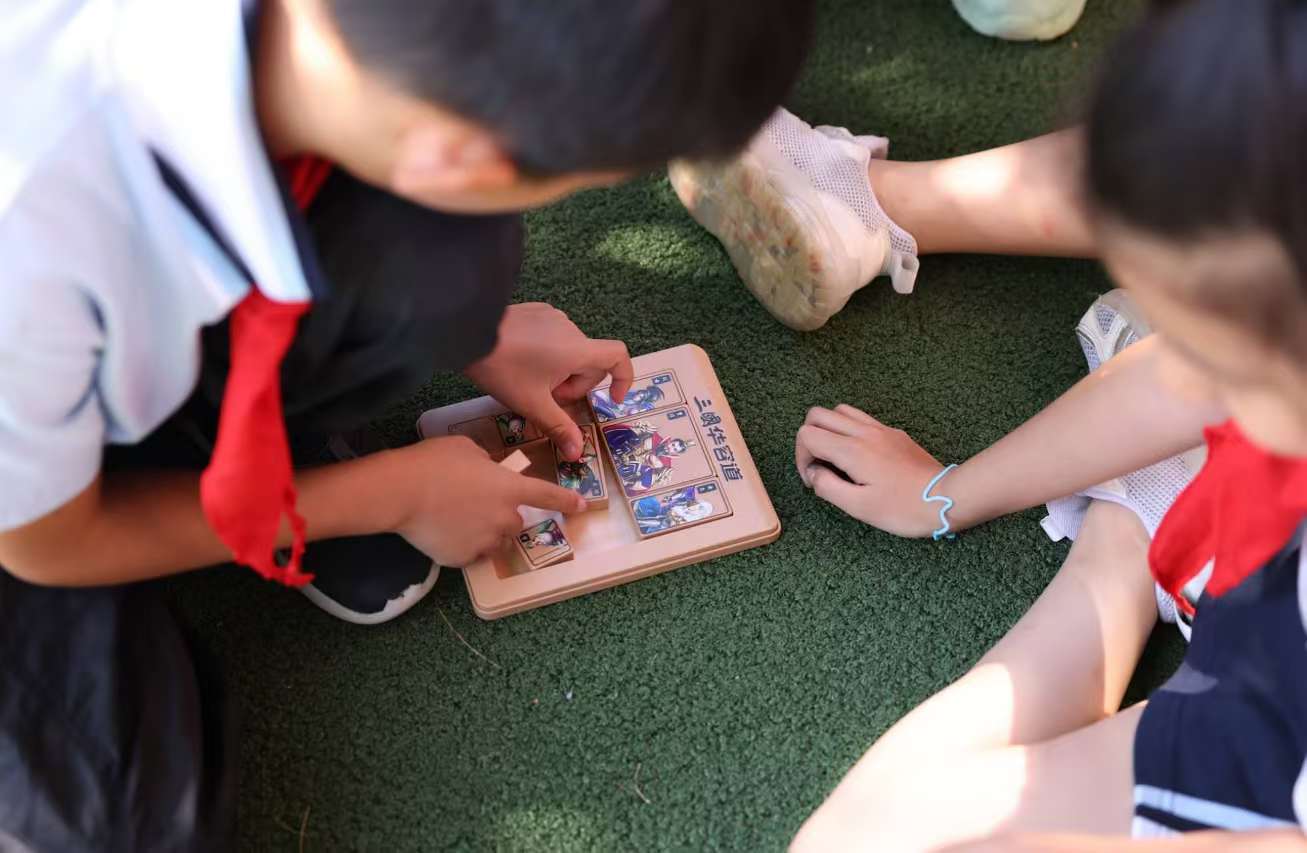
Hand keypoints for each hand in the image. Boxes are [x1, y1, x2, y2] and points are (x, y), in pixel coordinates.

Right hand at [388, 436, 584, 566]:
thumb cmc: (433, 462)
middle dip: (502, 516)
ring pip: (495, 541)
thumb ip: (485, 464)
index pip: (546, 495)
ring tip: (456, 519)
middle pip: (516, 523)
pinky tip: (441, 531)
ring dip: (486, 533)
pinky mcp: (463, 558)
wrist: (401, 492)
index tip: (581, 506)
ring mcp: (485, 541)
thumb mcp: (466, 450)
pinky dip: (462, 545)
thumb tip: (486, 473)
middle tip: (474, 504)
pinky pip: (471, 554)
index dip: (565, 501)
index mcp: (509, 488)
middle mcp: (504, 518)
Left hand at [465, 303, 632, 459]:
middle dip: (573, 384)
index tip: (611, 399)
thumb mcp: (532, 404)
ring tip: (528, 380)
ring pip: (570, 351)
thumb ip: (559, 427)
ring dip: (559, 370)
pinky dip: (547, 352)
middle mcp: (572, 328)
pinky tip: (521, 360)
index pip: (618, 357)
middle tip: (545, 397)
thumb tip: (577, 453)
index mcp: (578, 350)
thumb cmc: (503, 369)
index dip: (623, 378)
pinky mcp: (537, 310)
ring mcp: (553, 316)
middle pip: (589, 363)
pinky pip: (554, 336)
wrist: (465, 332)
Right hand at [795, 405, 946, 537]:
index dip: (801, 457)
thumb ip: (827, 487)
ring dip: (828, 430)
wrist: (946, 498)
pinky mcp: (894, 433)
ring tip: (836, 458)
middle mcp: (864, 432)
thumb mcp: (858, 507)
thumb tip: (814, 474)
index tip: (814, 479)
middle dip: (809, 438)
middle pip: (818, 414)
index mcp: (852, 450)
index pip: (808, 434)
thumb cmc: (902, 508)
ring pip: (840, 411)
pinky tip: (858, 457)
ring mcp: (880, 429)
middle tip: (819, 466)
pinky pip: (861, 418)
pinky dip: (848, 430)